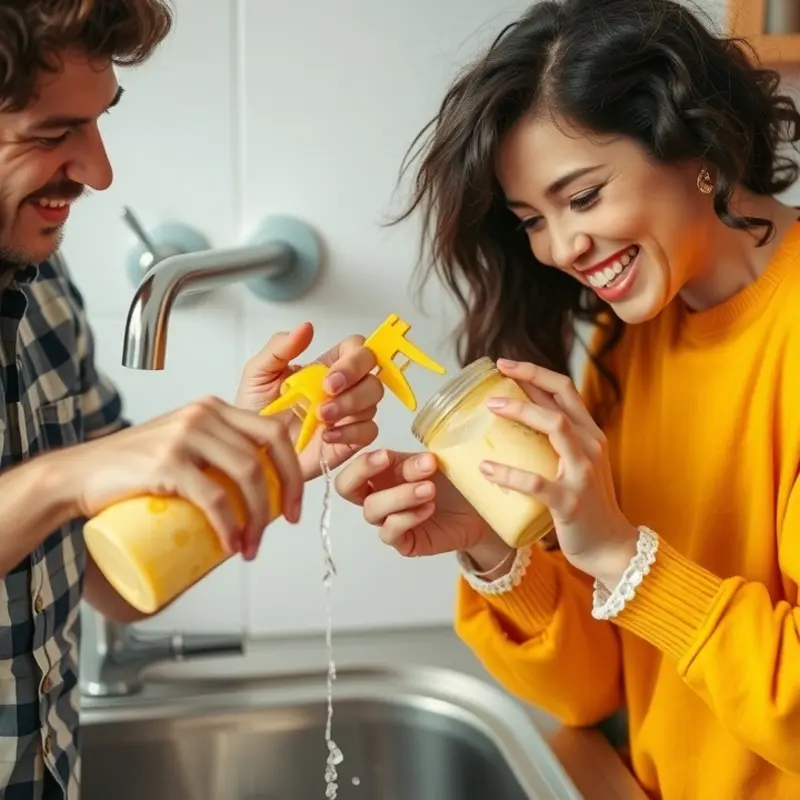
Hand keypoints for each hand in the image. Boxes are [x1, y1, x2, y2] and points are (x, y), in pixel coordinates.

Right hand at [66, 397, 303, 560]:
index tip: (294, 502)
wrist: (77, 476)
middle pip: (267, 451)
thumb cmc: (133, 468)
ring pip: (247, 474)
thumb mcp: (183, 445)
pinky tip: (232, 544)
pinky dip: (230, 526)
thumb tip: (260, 490)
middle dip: (287, 491)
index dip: (293, 468)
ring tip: (251, 546)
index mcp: (214, 409)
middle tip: (287, 523)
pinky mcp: (166, 462)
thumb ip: (215, 452)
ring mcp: (184, 436)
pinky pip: (214, 497)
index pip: (273, 430)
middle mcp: (203, 415)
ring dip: (259, 518)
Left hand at [235, 322, 383, 477]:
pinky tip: (326, 435)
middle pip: (372, 375)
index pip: (357, 349)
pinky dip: (350, 432)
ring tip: (320, 416)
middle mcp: (343, 389)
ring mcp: (349, 415)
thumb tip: (306, 327)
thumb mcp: (258, 373)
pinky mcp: (350, 440)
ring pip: (373, 402)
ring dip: (349, 406)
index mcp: (326, 367)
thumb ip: (280, 348)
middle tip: (327, 392)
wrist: (251, 449)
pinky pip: (368, 432)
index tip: (330, 375)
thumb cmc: (255, 412)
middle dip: (354, 381)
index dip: (354, 358)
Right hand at [335, 449, 511, 567]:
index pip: (354, 467)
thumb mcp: (436, 465)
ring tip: (429, 488)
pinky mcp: (403, 542)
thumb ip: (421, 461)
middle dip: (361, 472)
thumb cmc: (453, 484)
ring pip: (372, 510)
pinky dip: (408, 518)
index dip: (361, 461)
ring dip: (399, 494)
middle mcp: (379, 496)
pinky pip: (390, 532)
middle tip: (388, 460)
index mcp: (381, 472)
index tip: (386, 455)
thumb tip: (423, 459)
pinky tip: (429, 508)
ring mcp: (388, 520)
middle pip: (346, 488)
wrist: (478, 511)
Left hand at [478, 359, 638, 585]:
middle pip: (561, 399)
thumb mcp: (576, 465)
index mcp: (589, 434)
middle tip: (493, 380)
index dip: (535, 371)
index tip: (504, 364)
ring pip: (556, 427)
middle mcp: (591, 446)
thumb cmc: (586, 505)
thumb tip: (511, 422)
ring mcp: (583, 473)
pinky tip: (486, 469)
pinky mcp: (571, 502)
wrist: (611, 548)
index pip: (565, 389)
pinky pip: (537, 483)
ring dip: (521, 412)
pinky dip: (509, 474)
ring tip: (490, 409)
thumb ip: (554, 444)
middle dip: (527, 381)